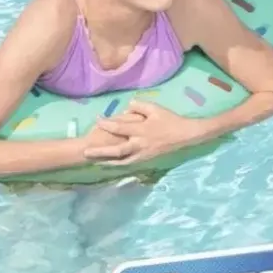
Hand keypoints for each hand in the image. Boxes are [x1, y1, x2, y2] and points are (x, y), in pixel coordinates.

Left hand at [81, 98, 199, 165]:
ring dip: (108, 162)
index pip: (120, 127)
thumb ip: (139, 106)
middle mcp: (140, 144)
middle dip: (101, 152)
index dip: (107, 124)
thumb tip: (125, 109)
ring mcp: (143, 154)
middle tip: (86, 152)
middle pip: (117, 150)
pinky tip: (111, 166)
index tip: (97, 121)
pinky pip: (130, 164)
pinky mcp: (147, 160)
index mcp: (142, 130)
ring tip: (95, 162)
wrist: (185, 135)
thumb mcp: (155, 108)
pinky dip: (120, 166)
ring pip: (123, 161)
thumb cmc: (170, 120)